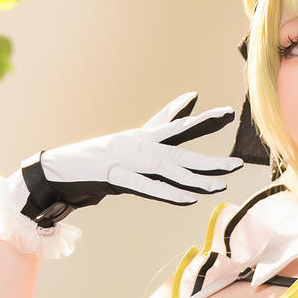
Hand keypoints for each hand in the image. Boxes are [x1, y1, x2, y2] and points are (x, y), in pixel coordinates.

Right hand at [20, 91, 243, 224]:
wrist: (61, 167)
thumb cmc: (99, 156)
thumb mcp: (134, 141)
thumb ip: (162, 123)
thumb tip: (189, 100)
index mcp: (145, 138)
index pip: (179, 128)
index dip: (204, 122)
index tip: (229, 114)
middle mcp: (140, 146)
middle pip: (181, 154)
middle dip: (209, 160)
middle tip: (237, 163)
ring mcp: (128, 162)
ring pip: (168, 172)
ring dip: (195, 181)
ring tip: (220, 186)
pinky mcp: (116, 179)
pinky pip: (147, 188)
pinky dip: (167, 193)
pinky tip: (188, 198)